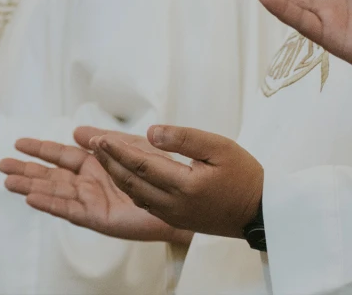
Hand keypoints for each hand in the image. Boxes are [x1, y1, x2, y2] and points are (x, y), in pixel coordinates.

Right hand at [0, 127, 193, 244]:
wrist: (181, 195)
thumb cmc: (160, 170)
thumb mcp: (129, 147)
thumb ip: (104, 140)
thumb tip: (76, 131)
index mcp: (96, 164)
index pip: (62, 155)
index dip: (41, 149)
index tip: (19, 142)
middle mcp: (90, 183)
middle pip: (51, 175)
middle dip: (27, 170)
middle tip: (1, 165)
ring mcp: (92, 201)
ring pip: (55, 193)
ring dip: (31, 187)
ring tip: (8, 182)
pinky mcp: (98, 217)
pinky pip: (70, 210)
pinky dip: (50, 204)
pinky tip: (32, 197)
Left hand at [93, 125, 262, 238]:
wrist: (259, 212)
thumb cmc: (243, 176)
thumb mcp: (219, 147)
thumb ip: (184, 138)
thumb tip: (152, 132)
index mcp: (185, 185)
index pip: (141, 165)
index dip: (117, 150)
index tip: (100, 137)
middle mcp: (173, 204)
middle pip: (131, 181)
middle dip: (109, 161)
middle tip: (93, 143)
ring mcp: (172, 214)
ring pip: (134, 193)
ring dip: (115, 174)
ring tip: (102, 155)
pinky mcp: (174, 218)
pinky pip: (143, 201)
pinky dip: (128, 186)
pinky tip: (122, 174)